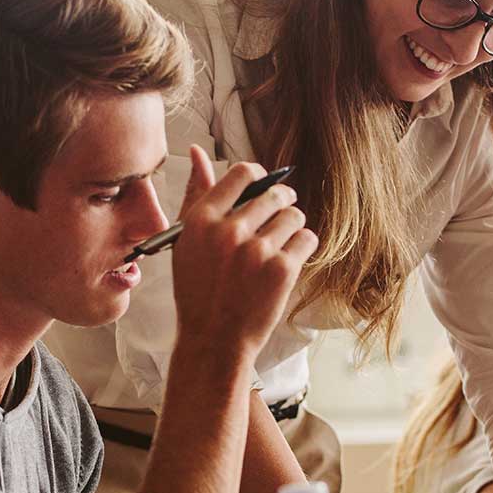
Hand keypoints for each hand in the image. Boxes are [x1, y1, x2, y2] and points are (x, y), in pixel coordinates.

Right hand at [170, 145, 318, 358]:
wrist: (214, 340)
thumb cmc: (198, 290)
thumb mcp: (186, 240)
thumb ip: (195, 194)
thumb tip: (196, 152)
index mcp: (202, 220)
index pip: (241, 173)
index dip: (258, 176)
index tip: (262, 186)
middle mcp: (229, 231)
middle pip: (274, 194)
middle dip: (282, 202)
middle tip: (278, 217)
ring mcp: (257, 251)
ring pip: (294, 216)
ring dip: (293, 226)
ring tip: (281, 243)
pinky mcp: (281, 270)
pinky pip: (307, 239)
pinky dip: (303, 246)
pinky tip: (288, 259)